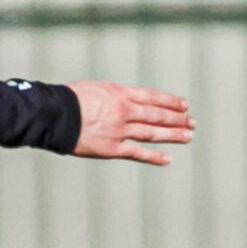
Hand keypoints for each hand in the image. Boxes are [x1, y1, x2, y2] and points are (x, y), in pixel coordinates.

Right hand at [68, 80, 193, 164]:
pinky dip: (153, 157)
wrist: (54, 115)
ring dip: (172, 135)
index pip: (153, 97)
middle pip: (157, 115)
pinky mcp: (111, 148)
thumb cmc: (69, 98)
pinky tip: (168, 159)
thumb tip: (126, 98)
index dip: (171, 102)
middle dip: (177, 119)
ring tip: (188, 137)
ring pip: (152, 133)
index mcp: (120, 94)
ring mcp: (119, 131)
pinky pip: (137, 153)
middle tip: (192, 123)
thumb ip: (114, 94)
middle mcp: (124, 111)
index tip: (185, 105)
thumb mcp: (96, 88)